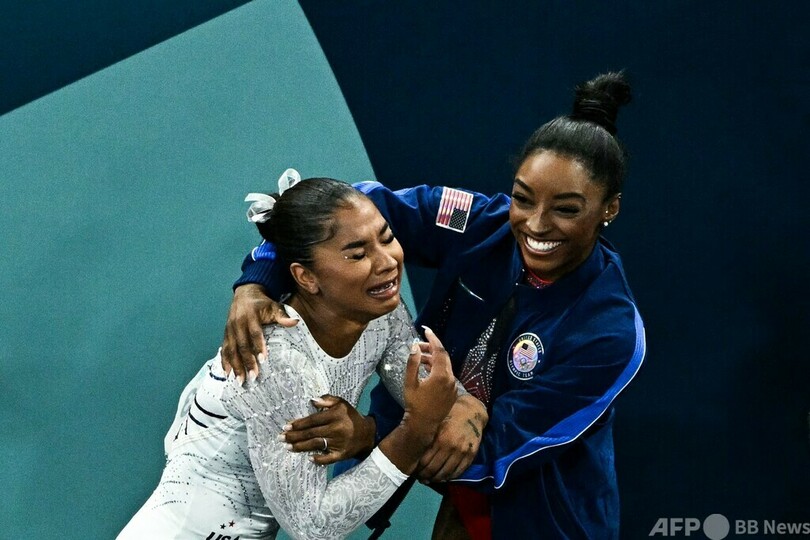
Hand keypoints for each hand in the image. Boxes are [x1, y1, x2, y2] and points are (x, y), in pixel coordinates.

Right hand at [221, 284, 297, 383]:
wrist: (245, 294)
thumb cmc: (263, 303)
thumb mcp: (274, 306)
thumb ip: (282, 315)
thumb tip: (295, 322)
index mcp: (250, 316)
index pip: (255, 333)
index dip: (258, 346)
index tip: (263, 360)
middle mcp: (238, 323)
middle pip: (241, 344)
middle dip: (246, 361)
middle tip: (253, 377)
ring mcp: (230, 329)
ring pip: (231, 349)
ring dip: (235, 365)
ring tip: (240, 380)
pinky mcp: (225, 333)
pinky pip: (224, 349)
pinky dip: (225, 361)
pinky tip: (227, 373)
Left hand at [280, 395, 375, 465]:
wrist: (367, 433)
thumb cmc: (350, 416)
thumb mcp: (342, 403)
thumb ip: (327, 400)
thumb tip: (312, 400)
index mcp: (335, 416)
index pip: (313, 420)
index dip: (299, 423)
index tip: (287, 426)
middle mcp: (336, 429)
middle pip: (312, 433)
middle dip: (295, 436)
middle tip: (281, 438)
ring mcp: (339, 443)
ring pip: (316, 445)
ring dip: (301, 446)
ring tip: (288, 447)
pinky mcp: (342, 454)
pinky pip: (329, 458)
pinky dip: (319, 459)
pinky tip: (309, 458)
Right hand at [401, 327, 456, 443]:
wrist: (423, 425)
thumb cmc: (414, 403)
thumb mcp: (410, 382)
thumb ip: (413, 362)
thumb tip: (415, 346)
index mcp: (441, 375)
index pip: (439, 350)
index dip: (432, 338)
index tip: (426, 329)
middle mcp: (451, 378)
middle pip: (443, 357)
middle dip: (432, 348)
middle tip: (419, 345)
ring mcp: (453, 386)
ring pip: (445, 366)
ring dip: (434, 359)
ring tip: (420, 357)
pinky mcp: (453, 392)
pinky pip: (447, 375)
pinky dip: (437, 369)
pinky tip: (427, 370)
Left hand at [415, 394, 487, 482]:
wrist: (472, 412)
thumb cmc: (450, 415)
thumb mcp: (436, 421)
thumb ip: (427, 435)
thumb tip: (412, 450)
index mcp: (440, 437)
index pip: (425, 460)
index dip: (417, 469)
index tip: (413, 471)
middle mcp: (451, 446)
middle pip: (434, 469)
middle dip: (424, 476)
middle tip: (420, 478)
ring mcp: (462, 452)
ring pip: (446, 473)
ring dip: (436, 479)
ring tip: (429, 479)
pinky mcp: (471, 456)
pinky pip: (458, 472)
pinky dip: (449, 477)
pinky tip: (443, 477)